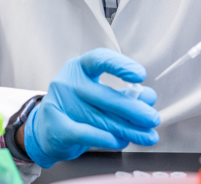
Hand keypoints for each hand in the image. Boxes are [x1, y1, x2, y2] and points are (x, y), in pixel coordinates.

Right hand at [24, 48, 160, 167]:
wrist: (46, 129)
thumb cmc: (80, 106)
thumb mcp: (102, 93)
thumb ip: (126, 92)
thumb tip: (149, 97)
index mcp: (80, 67)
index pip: (100, 59)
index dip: (121, 65)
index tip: (140, 76)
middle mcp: (67, 83)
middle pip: (105, 96)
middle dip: (134, 110)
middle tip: (154, 119)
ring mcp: (59, 105)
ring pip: (100, 118)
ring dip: (128, 129)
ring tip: (148, 136)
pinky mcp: (56, 128)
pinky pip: (86, 133)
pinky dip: (106, 138)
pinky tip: (121, 141)